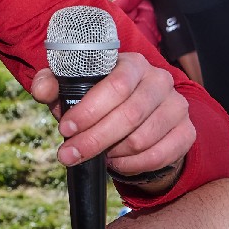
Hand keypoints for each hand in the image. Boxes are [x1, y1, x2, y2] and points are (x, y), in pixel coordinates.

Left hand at [29, 52, 194, 179]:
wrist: (135, 121)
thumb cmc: (98, 101)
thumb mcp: (72, 89)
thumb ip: (52, 85)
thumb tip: (42, 90)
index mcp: (132, 63)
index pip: (115, 85)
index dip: (88, 110)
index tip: (65, 129)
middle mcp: (159, 80)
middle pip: (128, 115)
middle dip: (93, 139)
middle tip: (69, 154)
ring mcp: (177, 106)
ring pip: (143, 138)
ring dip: (112, 153)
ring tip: (96, 156)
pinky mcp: (186, 132)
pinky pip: (160, 155)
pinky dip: (133, 165)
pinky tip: (116, 162)